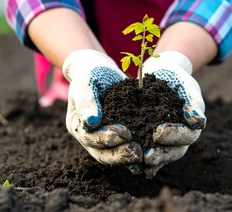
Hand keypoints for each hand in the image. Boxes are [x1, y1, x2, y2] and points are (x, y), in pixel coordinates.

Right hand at [62, 49, 142, 164]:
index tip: (125, 134)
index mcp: (78, 126)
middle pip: (102, 154)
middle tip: (137, 153)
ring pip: (115, 156)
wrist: (102, 72)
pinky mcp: (119, 139)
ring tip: (146, 156)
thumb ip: (87, 100)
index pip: (90, 138)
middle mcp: (89, 138)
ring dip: (129, 158)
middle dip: (119, 155)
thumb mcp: (86, 82)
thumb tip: (91, 122)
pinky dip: (139, 152)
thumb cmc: (91, 75)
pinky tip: (152, 153)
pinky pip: (127, 149)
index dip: (107, 139)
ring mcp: (104, 141)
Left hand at [140, 51, 205, 177]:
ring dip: (150, 162)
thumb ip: (194, 103)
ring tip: (137, 161)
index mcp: (191, 127)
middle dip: (161, 155)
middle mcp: (179, 139)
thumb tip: (198, 122)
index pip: (186, 136)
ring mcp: (165, 143)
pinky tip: (129, 164)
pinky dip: (140, 161)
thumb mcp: (188, 86)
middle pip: (174, 152)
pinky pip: (147, 154)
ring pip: (161, 158)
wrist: (162, 75)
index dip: (174, 136)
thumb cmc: (178, 80)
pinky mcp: (149, 141)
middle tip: (147, 156)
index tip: (158, 132)